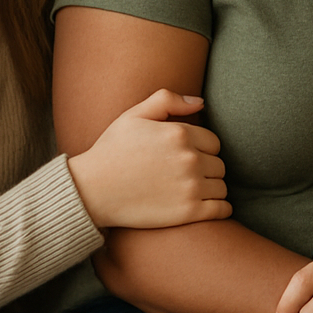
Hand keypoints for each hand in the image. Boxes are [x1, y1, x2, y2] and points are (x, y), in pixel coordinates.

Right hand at [67, 88, 230, 229]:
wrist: (91, 191)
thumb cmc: (112, 151)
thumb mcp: (134, 115)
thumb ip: (167, 100)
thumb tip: (200, 103)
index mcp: (180, 134)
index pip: (213, 142)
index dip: (202, 149)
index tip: (187, 157)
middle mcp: (189, 159)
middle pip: (219, 164)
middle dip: (207, 168)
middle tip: (187, 175)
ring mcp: (190, 186)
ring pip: (221, 186)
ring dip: (212, 188)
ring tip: (193, 190)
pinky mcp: (188, 212)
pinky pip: (221, 208)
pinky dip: (220, 208)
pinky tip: (207, 206)